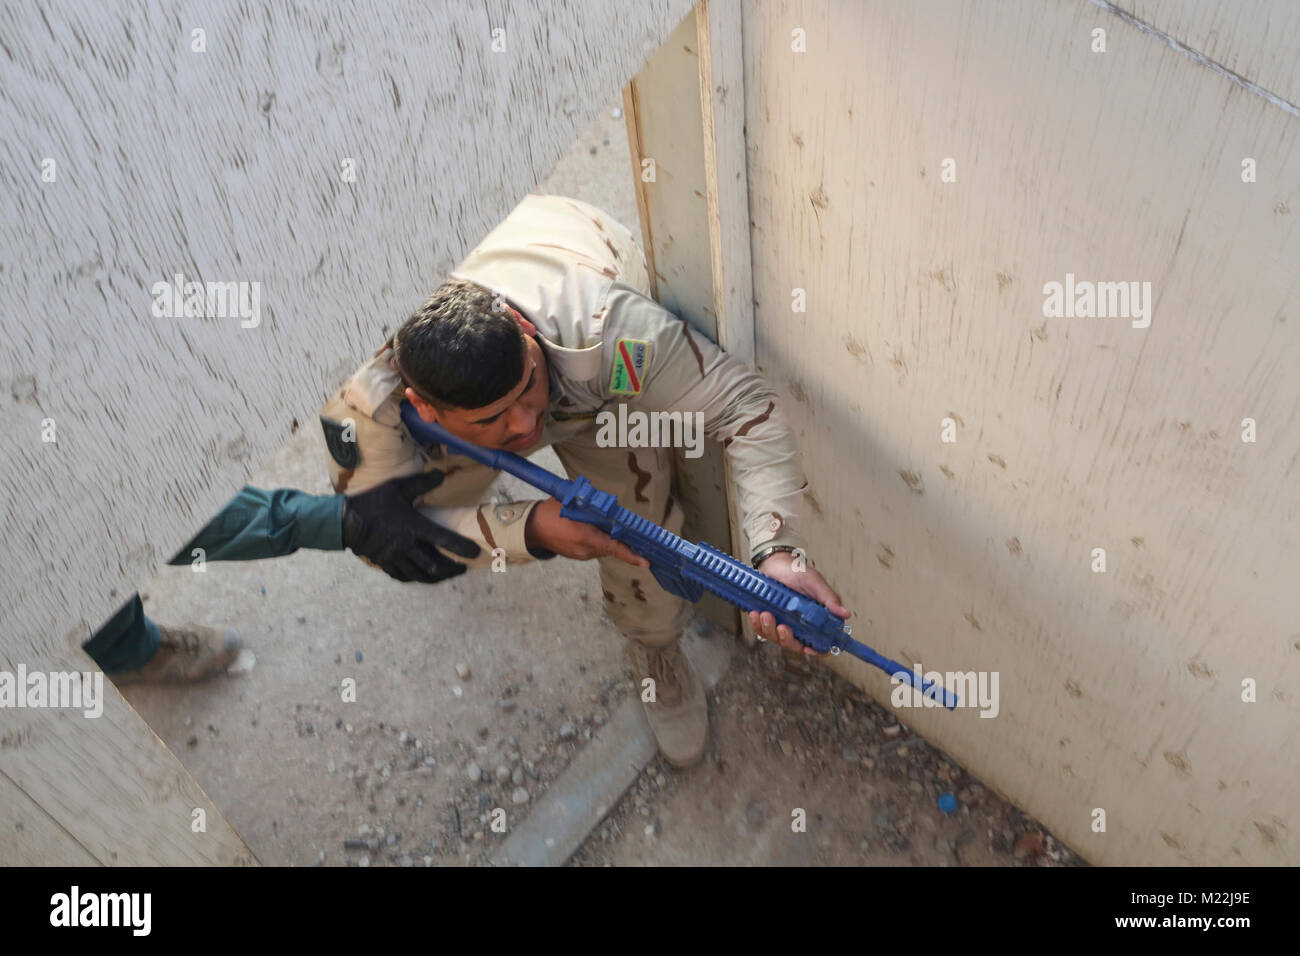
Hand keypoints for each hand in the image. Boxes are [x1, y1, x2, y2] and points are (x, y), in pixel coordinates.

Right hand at [342, 471, 481, 582]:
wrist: (345, 520)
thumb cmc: (372, 502)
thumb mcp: (397, 487)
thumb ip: (421, 483)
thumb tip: (441, 474)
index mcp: (414, 527)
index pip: (444, 540)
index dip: (461, 548)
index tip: (475, 554)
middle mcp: (407, 546)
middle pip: (435, 565)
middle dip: (451, 570)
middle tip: (462, 569)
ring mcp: (395, 557)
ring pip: (420, 574)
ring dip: (435, 577)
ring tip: (446, 576)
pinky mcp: (384, 563)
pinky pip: (403, 576)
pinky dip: (414, 578)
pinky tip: (420, 577)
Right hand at [524, 498, 648, 567]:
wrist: (531, 527)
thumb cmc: (552, 511)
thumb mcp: (574, 504)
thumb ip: (594, 507)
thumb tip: (611, 506)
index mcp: (585, 536)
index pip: (614, 547)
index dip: (631, 555)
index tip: (646, 561)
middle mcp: (585, 549)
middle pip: (611, 546)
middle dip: (619, 538)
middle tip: (627, 528)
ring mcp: (581, 555)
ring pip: (603, 547)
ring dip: (606, 537)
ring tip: (596, 523)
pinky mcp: (577, 556)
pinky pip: (594, 548)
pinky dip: (596, 540)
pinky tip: (589, 529)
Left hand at [749, 551, 850, 655]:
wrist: (775, 561)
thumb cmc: (796, 571)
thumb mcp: (814, 582)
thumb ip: (828, 599)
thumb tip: (845, 614)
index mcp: (815, 618)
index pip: (820, 642)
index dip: (817, 650)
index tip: (810, 648)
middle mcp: (799, 624)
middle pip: (795, 645)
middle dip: (787, 639)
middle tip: (782, 627)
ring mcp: (783, 622)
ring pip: (776, 638)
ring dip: (769, 629)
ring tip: (765, 614)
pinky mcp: (767, 619)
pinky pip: (761, 629)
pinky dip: (757, 624)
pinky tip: (756, 613)